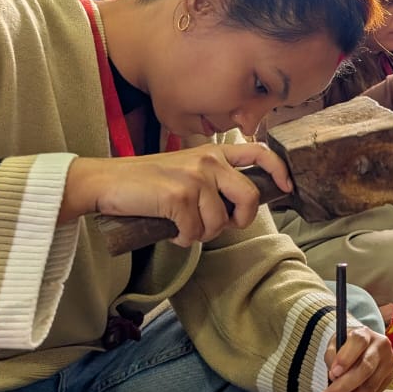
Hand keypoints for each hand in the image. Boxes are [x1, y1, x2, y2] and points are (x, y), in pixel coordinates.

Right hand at [64, 141, 294, 245]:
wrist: (105, 182)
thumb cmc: (146, 182)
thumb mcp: (185, 171)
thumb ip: (213, 182)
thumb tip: (236, 210)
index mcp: (213, 152)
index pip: (259, 152)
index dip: (278, 170)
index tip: (286, 186)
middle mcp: (208, 160)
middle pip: (248, 198)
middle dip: (238, 221)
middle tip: (217, 227)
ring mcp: (194, 177)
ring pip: (220, 222)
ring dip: (202, 233)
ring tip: (182, 226)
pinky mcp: (179, 196)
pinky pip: (195, 232)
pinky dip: (182, 239)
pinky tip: (170, 230)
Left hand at [321, 325, 392, 391]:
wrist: (363, 345)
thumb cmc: (346, 345)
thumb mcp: (335, 343)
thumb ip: (332, 356)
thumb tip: (334, 377)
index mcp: (366, 333)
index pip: (358, 343)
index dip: (346, 358)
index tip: (333, 373)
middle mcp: (381, 347)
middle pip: (365, 369)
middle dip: (344, 387)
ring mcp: (388, 364)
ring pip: (370, 387)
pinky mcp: (388, 379)